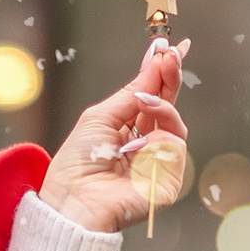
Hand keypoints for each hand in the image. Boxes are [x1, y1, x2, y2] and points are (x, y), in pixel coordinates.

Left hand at [40, 37, 188, 235]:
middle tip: (172, 57)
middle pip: (168, 105)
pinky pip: (175, 149)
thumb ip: (130, 93)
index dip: (162, 74)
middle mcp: (145, 144)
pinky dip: (158, 141)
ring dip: (162, 107)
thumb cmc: (76, 165)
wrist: (74, 201)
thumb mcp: (99, 117)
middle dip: (171, 78)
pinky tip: (140, 146)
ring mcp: (158, 162)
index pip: (151, 97)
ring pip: (175, 124)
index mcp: (127, 130)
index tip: (171, 49)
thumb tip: (154, 63)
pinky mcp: (167, 181)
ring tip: (143, 104)